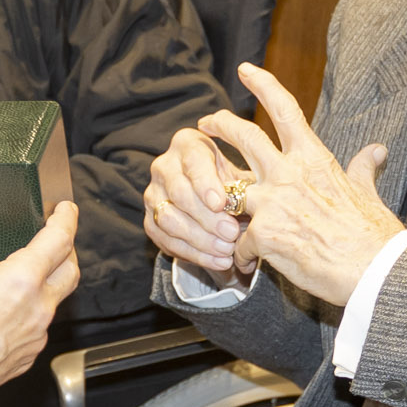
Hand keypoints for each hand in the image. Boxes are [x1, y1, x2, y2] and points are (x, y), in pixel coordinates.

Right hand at [145, 121, 259, 281]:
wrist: (214, 203)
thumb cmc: (232, 184)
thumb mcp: (242, 177)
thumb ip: (246, 187)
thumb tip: (257, 206)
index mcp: (188, 144)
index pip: (193, 160)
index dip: (206, 183)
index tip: (221, 203)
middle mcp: (164, 165)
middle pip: (179, 192)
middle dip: (207, 217)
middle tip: (232, 234)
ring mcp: (152, 194)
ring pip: (169, 218)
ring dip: (200, 239)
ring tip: (227, 251)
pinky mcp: (150, 220)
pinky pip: (166, 240)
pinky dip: (194, 254)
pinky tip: (217, 261)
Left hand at [192, 64, 400, 306]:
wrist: (374, 271)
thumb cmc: (374, 234)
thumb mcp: (367, 193)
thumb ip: (364, 168)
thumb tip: (377, 149)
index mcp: (314, 158)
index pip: (285, 109)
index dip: (263, 84)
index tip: (246, 70)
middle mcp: (289, 173)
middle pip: (244, 135)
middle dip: (220, 125)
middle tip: (204, 123)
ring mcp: (273, 203)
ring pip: (227, 189)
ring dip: (216, 199)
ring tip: (208, 208)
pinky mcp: (263, 235)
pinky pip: (239, 242)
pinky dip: (241, 254)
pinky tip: (248, 264)